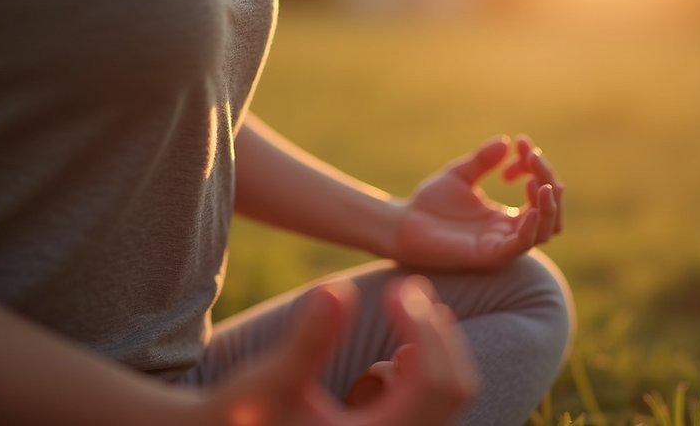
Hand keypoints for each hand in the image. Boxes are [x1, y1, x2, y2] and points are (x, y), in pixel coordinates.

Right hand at [202, 276, 477, 425]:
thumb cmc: (243, 420)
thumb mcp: (267, 385)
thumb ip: (307, 341)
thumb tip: (337, 289)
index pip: (433, 383)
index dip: (422, 328)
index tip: (395, 288)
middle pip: (455, 387)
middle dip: (434, 331)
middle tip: (407, 287)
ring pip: (450, 394)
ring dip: (433, 347)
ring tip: (402, 307)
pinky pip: (434, 404)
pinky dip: (425, 368)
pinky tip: (396, 351)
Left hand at [395, 134, 563, 269]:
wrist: (401, 224)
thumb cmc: (429, 203)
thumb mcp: (460, 174)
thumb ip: (483, 160)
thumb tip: (506, 142)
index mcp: (506, 216)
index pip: (540, 193)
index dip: (537, 166)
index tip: (522, 143)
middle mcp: (509, 231)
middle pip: (550, 211)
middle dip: (548, 179)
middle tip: (533, 156)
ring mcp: (502, 244)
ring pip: (545, 230)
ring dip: (548, 204)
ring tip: (538, 181)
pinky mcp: (491, 255)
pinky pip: (522, 244)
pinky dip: (531, 225)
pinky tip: (529, 206)